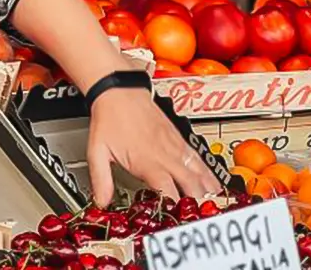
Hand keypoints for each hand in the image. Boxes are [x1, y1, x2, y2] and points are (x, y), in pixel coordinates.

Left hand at [86, 88, 220, 206]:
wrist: (119, 91)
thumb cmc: (110, 118)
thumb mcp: (97, 151)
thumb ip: (100, 179)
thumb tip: (101, 202)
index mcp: (147, 161)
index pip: (167, 190)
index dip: (174, 206)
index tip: (175, 220)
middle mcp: (165, 154)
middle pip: (190, 184)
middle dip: (196, 204)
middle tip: (199, 219)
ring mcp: (174, 146)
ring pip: (199, 172)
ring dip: (207, 190)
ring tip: (214, 206)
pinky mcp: (179, 139)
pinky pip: (199, 159)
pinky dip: (208, 174)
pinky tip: (213, 184)